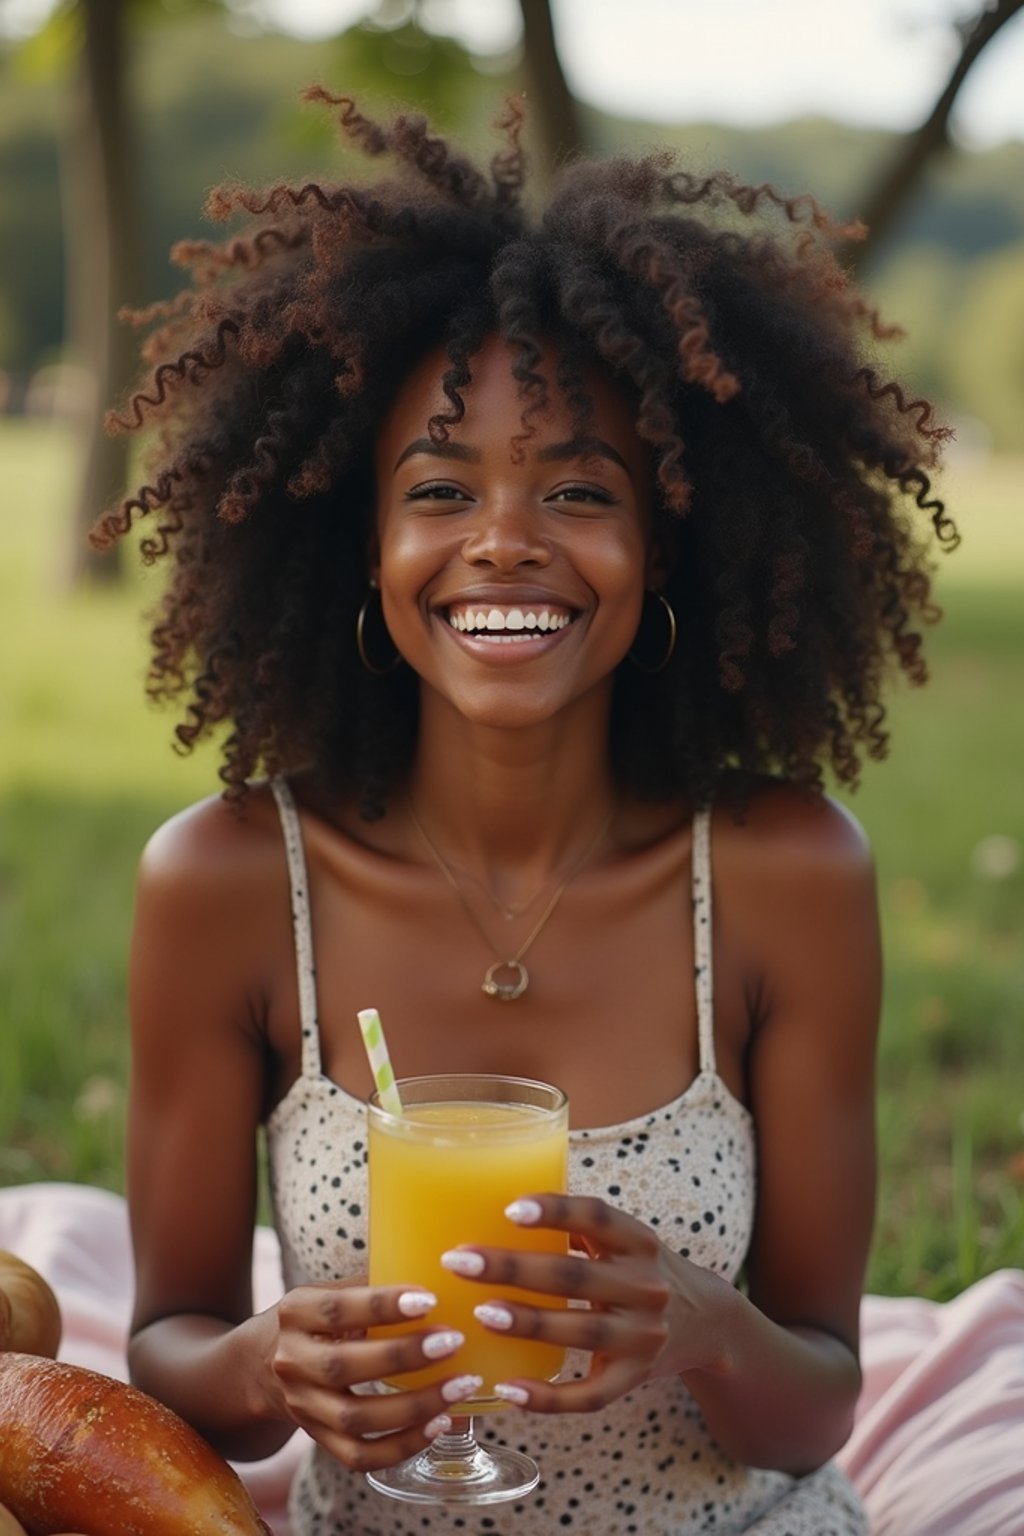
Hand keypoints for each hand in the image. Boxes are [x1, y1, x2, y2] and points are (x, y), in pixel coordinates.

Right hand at [264, 1283, 481, 1470]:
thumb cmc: (322, 1317)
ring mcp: (303, 1405)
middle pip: (342, 1367)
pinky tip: (440, 1423)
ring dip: (414, 1407)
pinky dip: (403, 1446)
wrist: (266, 1363)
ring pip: (354, 1419)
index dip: (381, 1306)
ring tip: (460, 1386)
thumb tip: (443, 1275)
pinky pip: (360, 1455)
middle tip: (453, 1342)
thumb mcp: (333, 1290)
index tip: (429, 1299)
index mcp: (295, 1312)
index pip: (336, 1309)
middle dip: (402, 1357)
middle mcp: (292, 1360)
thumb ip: (374, 1284)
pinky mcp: (318, 1439)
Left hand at [441, 1194, 734, 1412]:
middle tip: (461, 1261)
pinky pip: (590, 1395)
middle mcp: (646, 1286)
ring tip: (481, 1314)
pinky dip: (548, 1398)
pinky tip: (507, 1387)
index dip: (555, 1211)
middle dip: (514, 1268)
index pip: (598, 1216)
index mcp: (639, 1241)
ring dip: (529, 1322)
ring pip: (582, 1330)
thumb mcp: (624, 1241)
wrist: (706, 1322)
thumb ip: (578, 1228)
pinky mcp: (636, 1378)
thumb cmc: (639, 1270)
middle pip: (576, 1275)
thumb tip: (493, 1208)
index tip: (509, 1208)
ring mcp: (644, 1336)